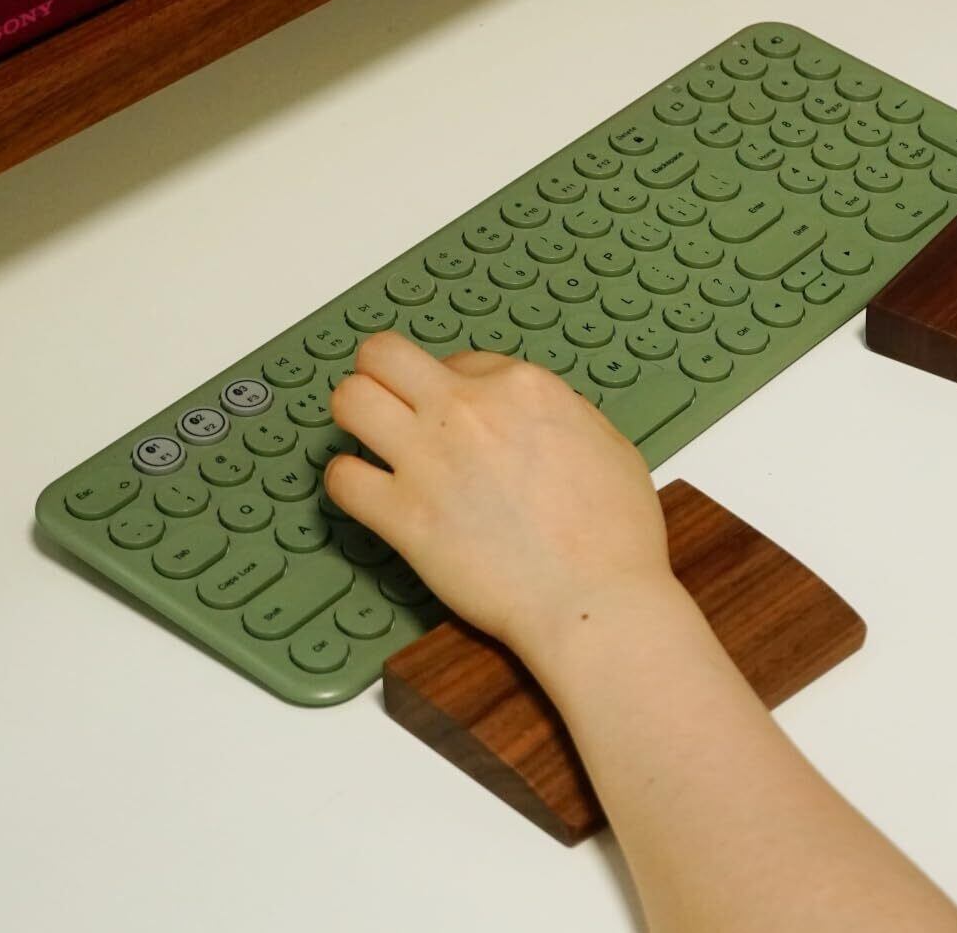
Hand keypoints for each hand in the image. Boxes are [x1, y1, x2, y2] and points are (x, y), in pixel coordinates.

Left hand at [323, 333, 674, 660]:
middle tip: (391, 403)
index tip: (458, 414)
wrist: (594, 601)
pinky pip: (341, 479)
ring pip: (349, 400)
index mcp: (523, 386)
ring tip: (371, 439)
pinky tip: (368, 494)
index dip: (455, 386)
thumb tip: (535, 418)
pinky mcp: (402, 516)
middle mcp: (467, 409)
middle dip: (382, 374)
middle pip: (384, 355)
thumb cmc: (615, 536)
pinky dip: (347, 483)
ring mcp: (428, 459)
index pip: (461, 360)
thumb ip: (564, 415)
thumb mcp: (610, 444)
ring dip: (356, 416)